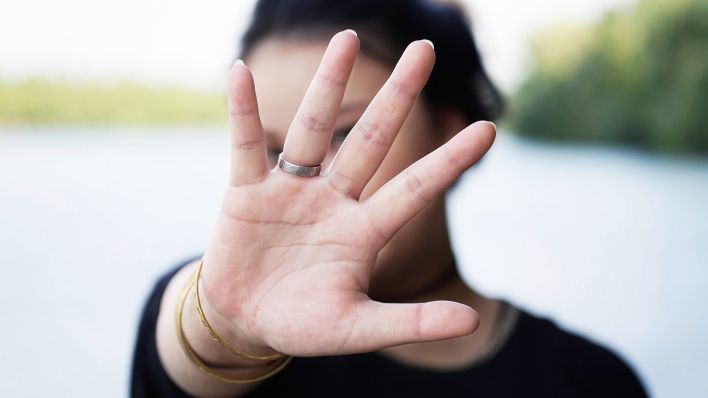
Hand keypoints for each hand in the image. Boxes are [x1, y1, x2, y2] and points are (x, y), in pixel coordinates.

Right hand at [200, 30, 495, 357]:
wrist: (247, 322)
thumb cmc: (304, 325)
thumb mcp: (357, 329)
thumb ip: (411, 323)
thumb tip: (473, 323)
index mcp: (364, 231)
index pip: (414, 189)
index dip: (449, 161)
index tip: (489, 128)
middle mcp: (333, 200)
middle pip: (370, 139)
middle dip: (396, 96)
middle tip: (424, 50)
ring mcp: (291, 191)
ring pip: (313, 130)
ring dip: (328, 85)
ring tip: (346, 38)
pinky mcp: (246, 193)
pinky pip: (245, 145)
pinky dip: (242, 112)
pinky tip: (241, 73)